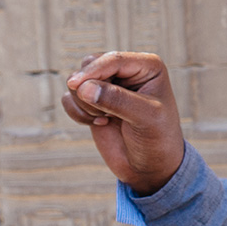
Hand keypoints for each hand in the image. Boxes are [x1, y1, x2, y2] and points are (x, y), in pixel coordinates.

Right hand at [62, 51, 184, 194]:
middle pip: (90, 65)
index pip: (113, 59)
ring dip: (84, 104)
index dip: (94, 71)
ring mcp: (108, 85)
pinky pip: (69, 98)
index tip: (76, 85)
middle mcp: (127, 71)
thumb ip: (117, 100)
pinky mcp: (93, 101)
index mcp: (147, 66)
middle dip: (90, 91)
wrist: (150, 166)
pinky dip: (77, 112)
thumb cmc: (157, 138)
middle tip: (106, 114)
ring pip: (76, 81)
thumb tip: (82, 87)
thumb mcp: (145, 118)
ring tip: (107, 119)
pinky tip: (101, 124)